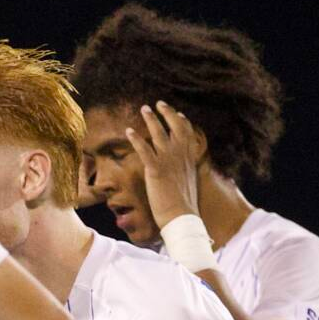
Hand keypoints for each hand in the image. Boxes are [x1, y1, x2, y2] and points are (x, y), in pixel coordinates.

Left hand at [126, 102, 203, 230]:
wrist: (181, 216)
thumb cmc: (184, 204)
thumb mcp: (189, 182)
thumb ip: (185, 170)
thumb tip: (183, 169)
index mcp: (190, 158)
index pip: (188, 133)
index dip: (182, 121)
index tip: (178, 114)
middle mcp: (181, 155)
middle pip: (176, 126)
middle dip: (167, 112)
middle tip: (158, 103)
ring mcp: (168, 160)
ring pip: (159, 133)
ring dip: (151, 119)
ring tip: (144, 109)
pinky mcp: (155, 169)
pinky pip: (144, 149)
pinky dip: (136, 139)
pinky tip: (128, 131)